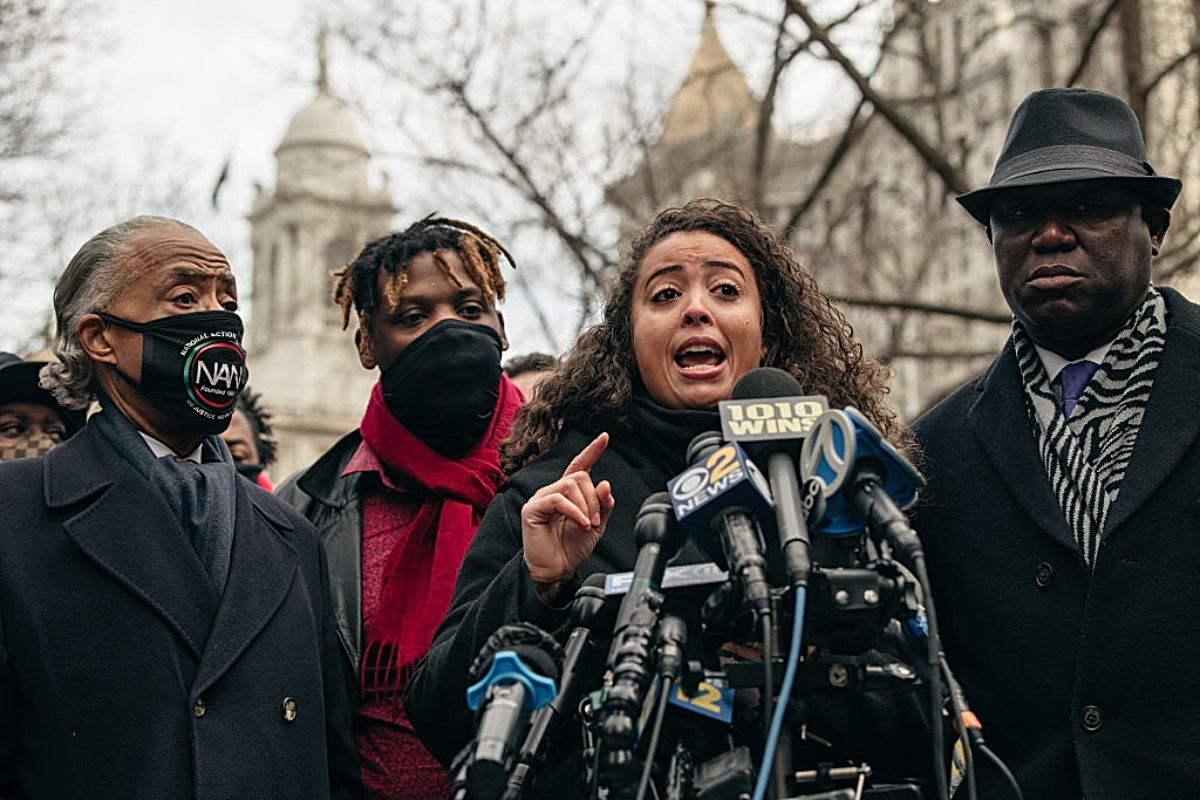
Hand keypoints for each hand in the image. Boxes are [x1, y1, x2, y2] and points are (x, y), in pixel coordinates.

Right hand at [521, 432, 615, 602]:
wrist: (556, 572)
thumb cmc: (571, 549)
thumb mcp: (596, 526)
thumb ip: (603, 505)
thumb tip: (605, 484)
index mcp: (568, 493)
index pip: (579, 465)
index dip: (591, 451)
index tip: (604, 437)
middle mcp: (553, 492)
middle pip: (580, 477)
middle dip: (594, 498)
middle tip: (596, 521)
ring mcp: (541, 499)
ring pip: (570, 485)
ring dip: (586, 506)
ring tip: (588, 525)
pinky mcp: (533, 510)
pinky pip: (558, 499)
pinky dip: (575, 511)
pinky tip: (582, 524)